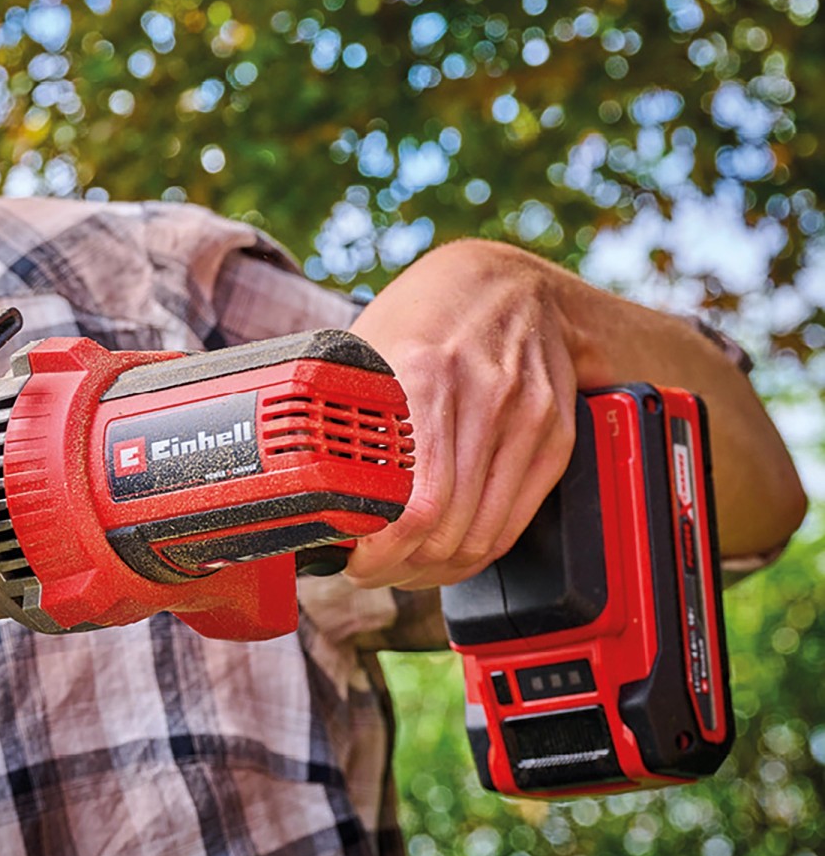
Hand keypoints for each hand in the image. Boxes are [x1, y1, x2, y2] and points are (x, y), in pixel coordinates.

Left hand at [345, 240, 580, 590]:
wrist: (513, 285)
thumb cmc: (429, 315)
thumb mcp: (370, 346)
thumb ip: (342, 412)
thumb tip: (300, 484)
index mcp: (426, 374)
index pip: (415, 503)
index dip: (380, 550)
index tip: (354, 561)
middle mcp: (482, 397)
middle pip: (446, 530)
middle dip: (400, 568)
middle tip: (371, 569)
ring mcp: (526, 419)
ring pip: (481, 537)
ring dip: (436, 570)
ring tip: (402, 567)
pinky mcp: (555, 438)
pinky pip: (513, 523)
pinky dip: (476, 552)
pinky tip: (444, 551)